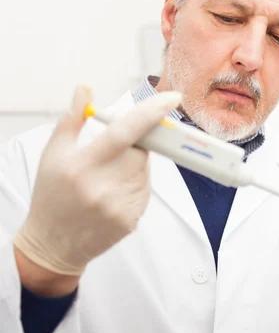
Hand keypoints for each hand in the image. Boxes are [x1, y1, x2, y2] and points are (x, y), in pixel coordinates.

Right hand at [13, 86, 181, 284]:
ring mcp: (119, 206)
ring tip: (106, 178)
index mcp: (82, 165)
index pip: (125, 132)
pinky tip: (112, 194)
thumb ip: (72, 119)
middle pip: (141, 151)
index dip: (152, 113)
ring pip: (144, 171)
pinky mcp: (131, 219)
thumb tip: (86, 89)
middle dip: (135, 145)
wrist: (52, 244)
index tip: (172, 98)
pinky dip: (134, 185)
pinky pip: (143, 190)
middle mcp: (103, 186)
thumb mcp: (53, 154)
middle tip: (115, 151)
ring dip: (133, 166)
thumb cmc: (52, 194)